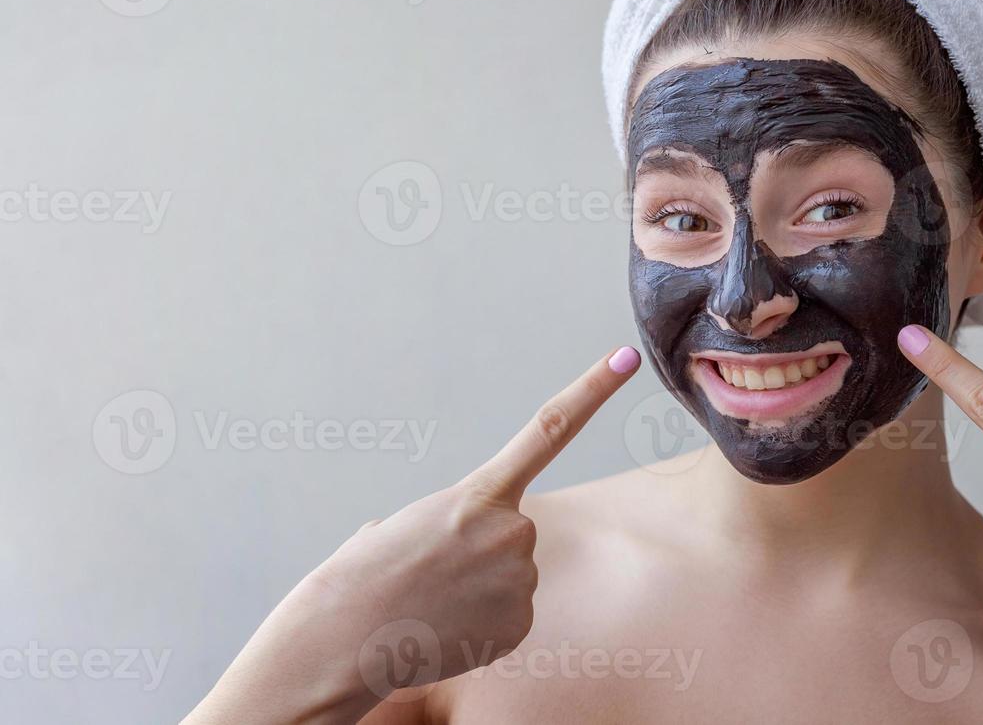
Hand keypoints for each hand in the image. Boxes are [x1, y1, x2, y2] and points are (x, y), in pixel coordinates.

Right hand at [186, 345, 640, 724]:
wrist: (340, 641)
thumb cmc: (360, 577)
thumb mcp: (402, 524)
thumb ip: (449, 519)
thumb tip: (456, 547)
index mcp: (479, 493)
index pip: (551, 428)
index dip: (593, 390)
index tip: (627, 357)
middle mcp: (512, 530)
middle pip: (513, 533)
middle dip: (481, 549)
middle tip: (433, 573)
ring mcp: (520, 578)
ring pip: (510, 576)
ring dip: (477, 588)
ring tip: (433, 602)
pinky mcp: (520, 622)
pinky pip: (509, 614)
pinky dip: (481, 623)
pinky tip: (447, 628)